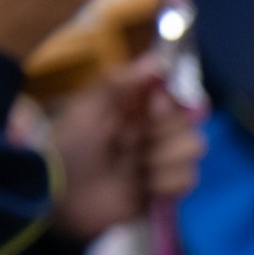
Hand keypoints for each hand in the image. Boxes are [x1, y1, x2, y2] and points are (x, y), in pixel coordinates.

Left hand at [48, 60, 203, 242]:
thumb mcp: (89, 106)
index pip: (177, 95)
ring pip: (191, 151)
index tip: (154, 105)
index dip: (172, 100)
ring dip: (159, 159)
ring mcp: (162, 162)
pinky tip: (142, 186)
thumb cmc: (71, 145)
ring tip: (133, 167)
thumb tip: (159, 60)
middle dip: (161, 133)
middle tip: (129, 142)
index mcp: (138, 109)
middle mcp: (155, 132)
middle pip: (189, 123)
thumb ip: (123, 81)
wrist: (62, 195)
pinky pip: (186, 180)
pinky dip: (164, 183)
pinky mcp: (166, 191)